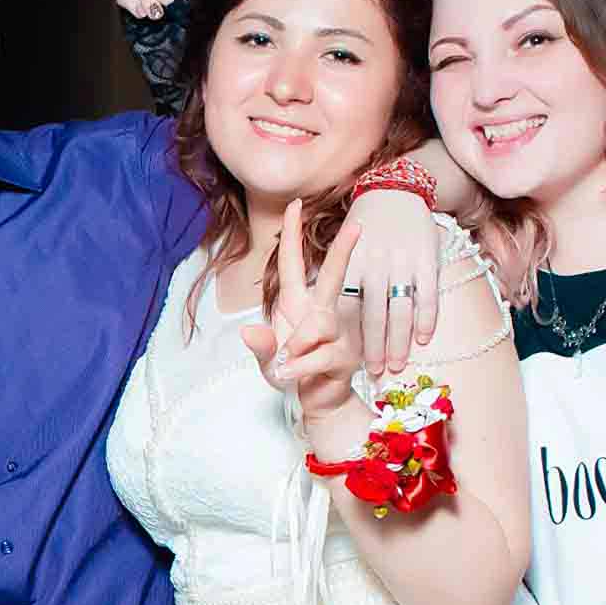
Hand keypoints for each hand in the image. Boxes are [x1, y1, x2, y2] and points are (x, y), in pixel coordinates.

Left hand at [242, 201, 365, 443]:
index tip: (296, 204)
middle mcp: (320, 311)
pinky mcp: (344, 355)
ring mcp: (336, 332)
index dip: (294, 235)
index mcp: (297, 303)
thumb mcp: (266, 358)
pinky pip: (317, 356)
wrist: (317, 401)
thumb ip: (258, 345)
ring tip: (284, 363)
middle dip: (343, 251)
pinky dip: (298, 368)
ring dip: (295, 346)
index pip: (294, 263)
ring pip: (318, 325)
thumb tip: (248, 331)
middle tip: (358, 225)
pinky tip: (288, 375)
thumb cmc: (291, 370)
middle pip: (334, 276)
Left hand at [342, 186, 443, 375]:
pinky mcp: (426, 260)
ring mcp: (402, 262)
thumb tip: (300, 327)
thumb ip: (334, 285)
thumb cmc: (364, 228)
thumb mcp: (342, 253)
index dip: (334, 335)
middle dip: (372, 347)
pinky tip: (423, 340)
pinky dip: (426, 320)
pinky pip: (427, 295)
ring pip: (400, 309)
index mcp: (349, 262)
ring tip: (394, 365)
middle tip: (372, 372)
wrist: (394, 191)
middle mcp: (375, 263)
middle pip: (372, 313)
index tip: (327, 362)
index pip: (344, 308)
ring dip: (399, 341)